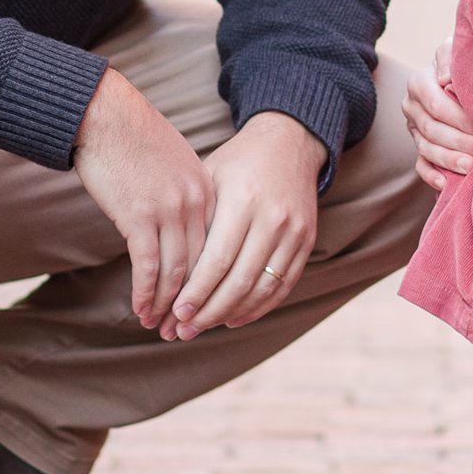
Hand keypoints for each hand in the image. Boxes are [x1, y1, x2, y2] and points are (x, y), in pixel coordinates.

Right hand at [72, 68, 210, 330]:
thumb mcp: (172, 165)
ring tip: (158, 327)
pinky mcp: (140, 215)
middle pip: (200, 266)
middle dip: (191, 303)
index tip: (199, 305)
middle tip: (181, 330)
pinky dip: (145, 292)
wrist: (103, 113)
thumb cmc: (131, 137)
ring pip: (177, 272)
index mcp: (208, 189)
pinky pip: (148, 266)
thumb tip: (180, 228)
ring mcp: (170, 209)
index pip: (214, 247)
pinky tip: (139, 309)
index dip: (207, 282)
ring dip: (166, 305)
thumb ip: (184, 195)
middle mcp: (196, 202)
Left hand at [170, 112, 323, 338]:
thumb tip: (165, 269)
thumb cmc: (238, 161)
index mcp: (243, 200)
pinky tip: (234, 318)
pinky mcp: (306, 241)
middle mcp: (272, 218)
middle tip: (182, 331)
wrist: (289, 142)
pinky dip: (258, 307)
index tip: (176, 312)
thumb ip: (195, 220)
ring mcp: (294, 232)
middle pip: (239, 280)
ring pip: (262, 288)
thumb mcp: (210, 177)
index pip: (218, 260)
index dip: (197, 291)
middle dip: (208, 311)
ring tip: (202, 328)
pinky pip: (283, 285)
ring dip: (230, 314)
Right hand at [405, 36, 472, 192]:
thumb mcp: (455, 49)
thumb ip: (449, 56)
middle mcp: (411, 106)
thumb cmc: (462, 63)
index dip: (461, 118)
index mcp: (419, 82)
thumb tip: (445, 78)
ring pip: (426, 148)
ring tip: (471, 167)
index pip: (436, 103)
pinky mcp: (419, 147)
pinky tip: (447, 184)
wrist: (459, 76)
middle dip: (461, 141)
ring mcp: (413, 129)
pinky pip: (420, 165)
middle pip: (432, 129)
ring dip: (449, 160)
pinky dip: (432, 175)